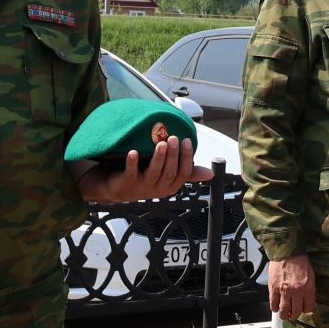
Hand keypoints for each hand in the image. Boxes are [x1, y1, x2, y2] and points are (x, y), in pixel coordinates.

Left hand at [81, 137, 212, 202]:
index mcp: (170, 186)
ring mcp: (142, 187)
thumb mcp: (168, 176)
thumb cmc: (145, 179)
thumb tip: (211, 174)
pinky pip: (131, 173)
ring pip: (154, 173)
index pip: (183, 174)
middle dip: (172, 155)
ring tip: (160, 143)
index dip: (186, 158)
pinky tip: (134, 152)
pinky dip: (133, 162)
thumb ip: (187, 173)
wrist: (117, 189)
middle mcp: (158, 189)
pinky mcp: (127, 184)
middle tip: (174, 138)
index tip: (187, 141)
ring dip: (158, 158)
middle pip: (169, 172)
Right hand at [268, 253, 315, 317]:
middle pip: (295, 312)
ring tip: (284, 314)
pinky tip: (276, 307)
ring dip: (284, 315)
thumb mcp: (311, 276)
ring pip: (283, 311)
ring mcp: (284, 291)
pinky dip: (274, 308)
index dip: (305, 310)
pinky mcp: (273, 288)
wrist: (287, 252)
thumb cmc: (300, 262)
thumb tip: (309, 302)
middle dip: (294, 315)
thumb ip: (310, 291)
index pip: (308, 308)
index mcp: (307, 288)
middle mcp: (296, 292)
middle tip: (292, 314)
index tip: (303, 309)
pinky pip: (273, 303)